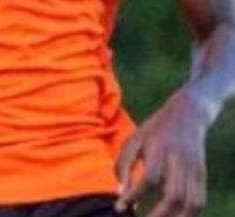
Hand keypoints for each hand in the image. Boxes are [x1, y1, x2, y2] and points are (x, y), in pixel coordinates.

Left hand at [115, 86, 212, 216]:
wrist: (187, 114)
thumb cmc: (154, 130)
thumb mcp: (134, 139)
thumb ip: (123, 165)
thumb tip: (120, 193)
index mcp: (158, 148)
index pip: (149, 178)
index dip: (134, 195)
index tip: (120, 207)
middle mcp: (178, 159)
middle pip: (174, 195)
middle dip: (157, 215)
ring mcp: (193, 168)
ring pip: (190, 203)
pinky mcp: (202, 174)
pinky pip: (199, 201)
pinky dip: (188, 214)